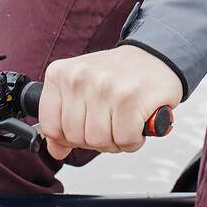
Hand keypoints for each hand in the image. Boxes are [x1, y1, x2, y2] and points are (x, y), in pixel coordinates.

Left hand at [37, 46, 182, 158]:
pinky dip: (134, 140)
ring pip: (99, 142)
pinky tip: (137, 122)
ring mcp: (104, 87)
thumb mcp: (81, 89)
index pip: (51, 127)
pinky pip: (124, 140)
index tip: (85, 126)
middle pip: (75, 138)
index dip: (69, 137)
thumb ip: (63, 119)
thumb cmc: (118, 75)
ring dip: (116, 140)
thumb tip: (55, 150)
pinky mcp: (129, 98)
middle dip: (96, 139)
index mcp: (61, 74)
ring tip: (124, 120)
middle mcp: (79, 77)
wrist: (155, 56)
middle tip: (110, 121)